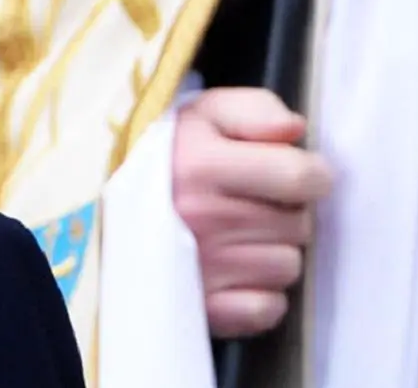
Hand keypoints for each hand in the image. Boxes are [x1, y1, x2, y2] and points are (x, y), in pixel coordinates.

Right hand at [172, 88, 332, 337]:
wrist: (106, 205)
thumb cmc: (168, 154)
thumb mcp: (204, 113)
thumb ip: (255, 109)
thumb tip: (295, 130)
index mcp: (200, 164)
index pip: (302, 178)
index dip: (311, 174)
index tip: (295, 173)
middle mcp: (201, 217)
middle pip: (300, 225)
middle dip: (288, 211)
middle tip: (254, 203)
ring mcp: (201, 266)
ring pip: (287, 266)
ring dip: (274, 251)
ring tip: (241, 235)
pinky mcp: (201, 307)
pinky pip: (267, 308)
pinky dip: (261, 295)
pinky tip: (236, 271)